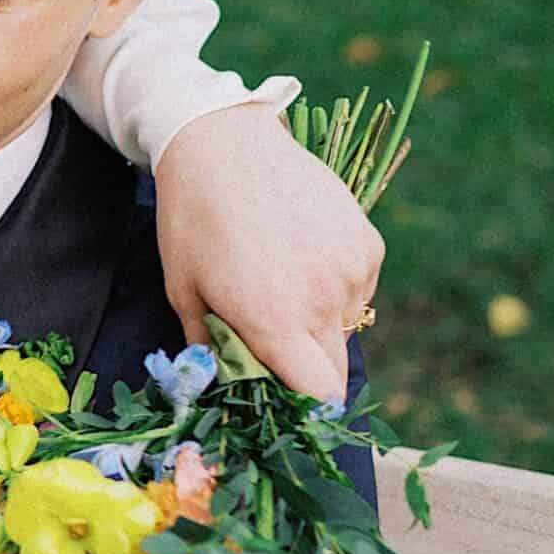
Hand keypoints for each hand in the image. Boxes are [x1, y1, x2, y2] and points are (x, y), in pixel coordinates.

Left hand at [154, 102, 380, 402]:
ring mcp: (353, 269)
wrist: (225, 146)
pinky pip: (358, 289)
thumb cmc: (193, 222)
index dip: (303, 407)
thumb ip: (210, 348)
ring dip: (318, 325)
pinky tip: (300, 256)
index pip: (318, 396)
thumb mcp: (185, 291)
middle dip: (306, 370)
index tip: (281, 399)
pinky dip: (335, 288)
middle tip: (272, 344)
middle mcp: (323, 300)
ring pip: (345, 327)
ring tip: (279, 283)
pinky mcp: (369, 243)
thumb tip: (224, 384)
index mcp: (275, 320)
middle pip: (336, 371)